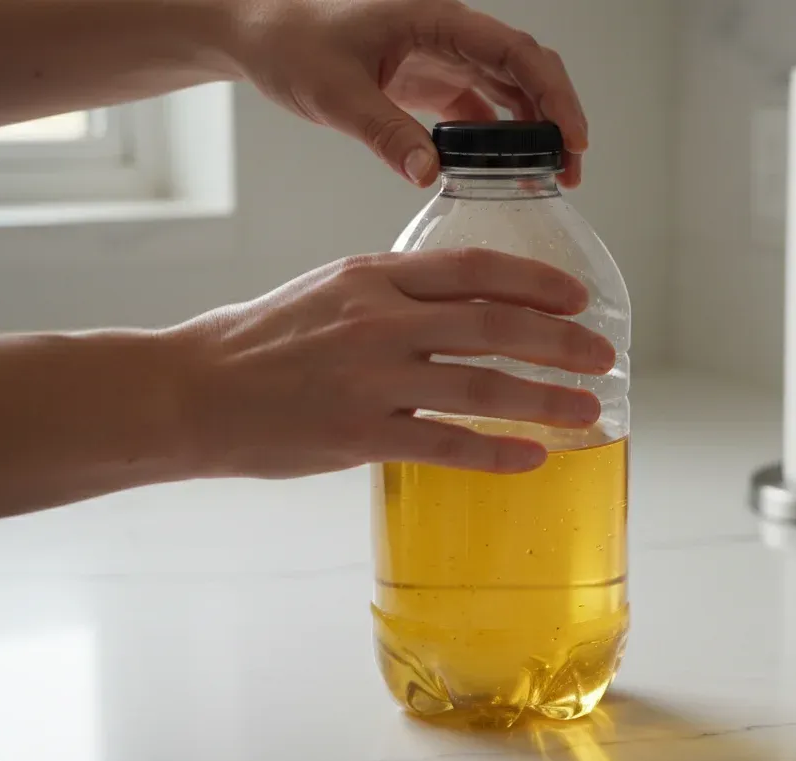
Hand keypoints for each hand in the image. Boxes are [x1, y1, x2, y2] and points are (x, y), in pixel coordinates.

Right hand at [168, 248, 613, 478]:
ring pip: (481, 385)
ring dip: (545, 399)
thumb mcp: (327, 291)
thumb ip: (391, 294)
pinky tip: (532, 456)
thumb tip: (458, 305)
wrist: (191, 390)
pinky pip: (445, 445)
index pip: (475, 269)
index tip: (579, 299)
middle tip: (604, 356)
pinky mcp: (359, 434)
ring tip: (589, 412)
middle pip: (494, 324)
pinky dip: (496, 452)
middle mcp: (379, 320)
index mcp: (373, 277)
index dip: (537, 282)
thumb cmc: (259, 341)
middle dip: (561, 342)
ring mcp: (370, 378)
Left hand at [226, 0, 587, 186]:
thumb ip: (385, 133)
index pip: (515, 51)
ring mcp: (441, 57)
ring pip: (508, 91)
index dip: (553, 94)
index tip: (572, 137)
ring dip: (532, 133)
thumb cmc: (290, 43)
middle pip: (525, 70)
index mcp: (434, 18)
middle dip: (556, 118)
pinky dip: (496, 143)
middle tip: (571, 171)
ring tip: (549, 181)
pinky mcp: (429, 81)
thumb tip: (429, 176)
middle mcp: (447, 33)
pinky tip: (504, 177)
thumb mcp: (335, 93)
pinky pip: (478, 110)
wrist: (259, 35)